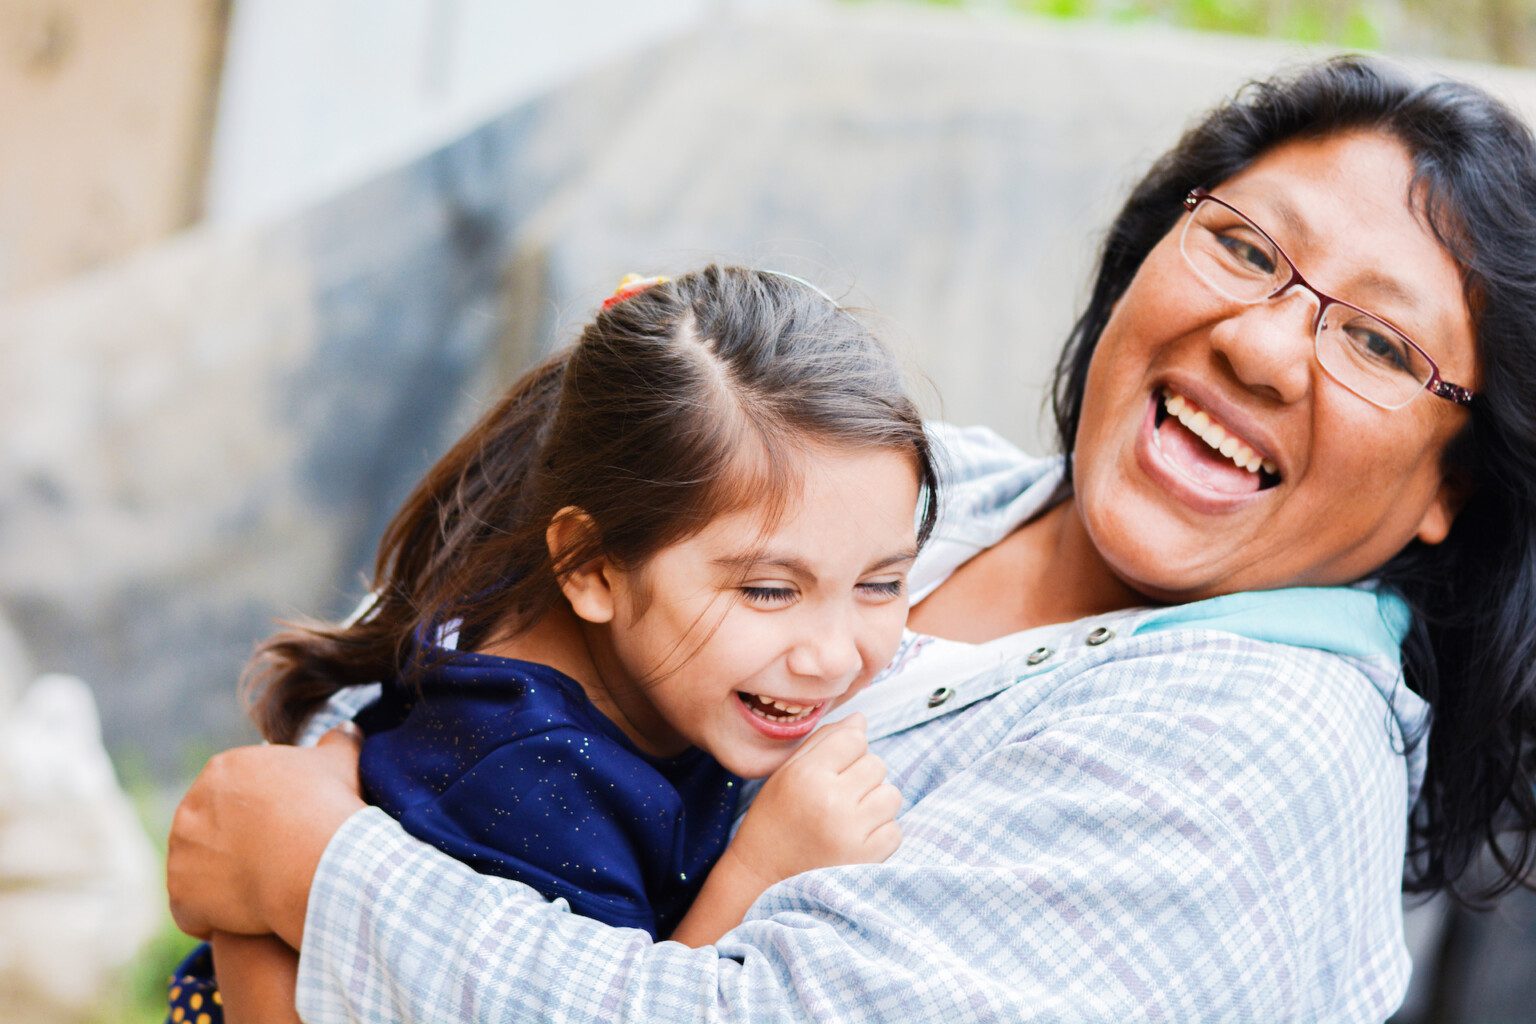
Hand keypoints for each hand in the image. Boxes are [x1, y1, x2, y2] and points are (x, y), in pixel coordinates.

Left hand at [167, 726, 365, 945]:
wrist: (316, 859)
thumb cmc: (329, 807)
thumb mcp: (341, 762)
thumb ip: (338, 740)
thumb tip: (347, 728)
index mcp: (223, 770)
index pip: (233, 795)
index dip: (260, 816)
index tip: (286, 830)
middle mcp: (190, 806)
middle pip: (210, 832)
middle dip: (236, 848)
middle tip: (276, 863)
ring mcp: (180, 852)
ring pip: (200, 872)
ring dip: (223, 884)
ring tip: (265, 892)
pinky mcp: (181, 894)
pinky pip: (194, 912)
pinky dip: (215, 919)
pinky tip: (249, 919)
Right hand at [720, 713, 901, 889]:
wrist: (762, 880)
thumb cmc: (773, 821)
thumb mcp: (786, 774)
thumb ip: (823, 742)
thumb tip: (861, 720)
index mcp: (807, 775)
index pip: (854, 738)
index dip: (847, 751)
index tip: (831, 770)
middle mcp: (831, 801)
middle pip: (877, 764)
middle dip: (862, 777)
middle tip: (837, 798)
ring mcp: (852, 832)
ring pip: (891, 795)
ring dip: (876, 803)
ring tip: (848, 818)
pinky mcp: (867, 859)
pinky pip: (895, 830)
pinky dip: (880, 833)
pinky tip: (854, 840)